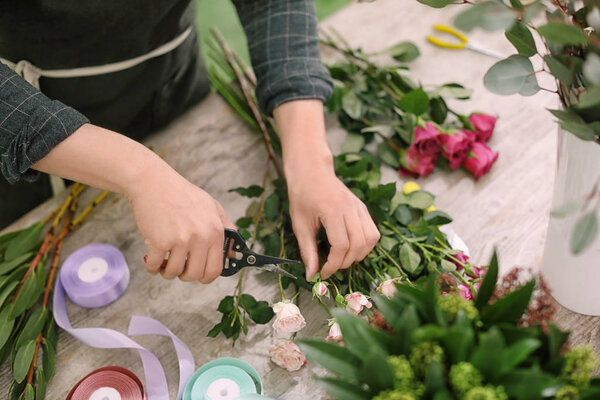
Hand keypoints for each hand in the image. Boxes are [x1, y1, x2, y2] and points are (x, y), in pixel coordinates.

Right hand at [30, 123, 234, 282]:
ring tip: (164, 261)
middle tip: (179, 267)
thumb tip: (233, 254)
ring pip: (174, 273)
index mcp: (215, 231)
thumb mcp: (212, 207)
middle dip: (185, 276)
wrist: (154, 182)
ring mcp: (180, 240)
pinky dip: (151, 267)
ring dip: (166, 271)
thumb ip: (226, 229)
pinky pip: (154, 266)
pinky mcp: (159, 241)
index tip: (198, 275)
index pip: (215, 269)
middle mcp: (200, 237)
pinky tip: (151, 259)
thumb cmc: (182, 194)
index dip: (205, 277)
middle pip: (195, 275)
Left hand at [273, 100, 379, 279]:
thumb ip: (307, 250)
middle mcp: (350, 208)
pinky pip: (373, 231)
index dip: (333, 264)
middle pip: (358, 244)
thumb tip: (311, 275)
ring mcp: (359, 207)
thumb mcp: (299, 225)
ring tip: (342, 258)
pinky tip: (351, 248)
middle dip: (345, 262)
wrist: (311, 172)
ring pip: (371, 239)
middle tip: (330, 267)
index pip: (341, 245)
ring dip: (359, 255)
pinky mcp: (363, 208)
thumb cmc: (302, 196)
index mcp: (332, 211)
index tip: (322, 273)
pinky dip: (365, 245)